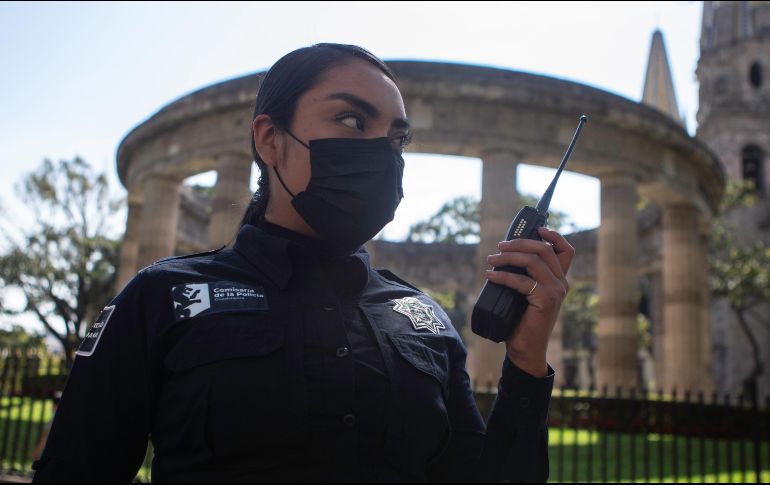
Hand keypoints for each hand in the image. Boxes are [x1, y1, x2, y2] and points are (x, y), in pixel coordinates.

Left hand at [484, 227, 574, 376]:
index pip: (566, 251)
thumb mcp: (524, 294)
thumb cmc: (521, 321)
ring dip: (508, 257)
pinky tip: (490, 276)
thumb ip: (523, 276)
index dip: (554, 235)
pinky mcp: (546, 300)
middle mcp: (561, 283)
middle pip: (544, 250)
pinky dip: (503, 276)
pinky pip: (521, 281)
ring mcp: (555, 291)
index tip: (537, 229)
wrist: (525, 349)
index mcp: (558, 280)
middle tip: (500, 246)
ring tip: (491, 260)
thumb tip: (503, 255)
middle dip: (520, 243)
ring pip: (533, 261)